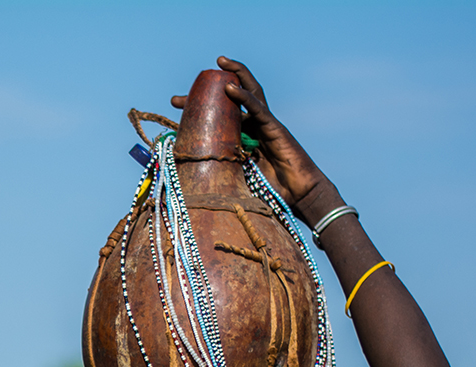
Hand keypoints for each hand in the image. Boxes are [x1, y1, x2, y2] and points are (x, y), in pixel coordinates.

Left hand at [170, 56, 334, 220]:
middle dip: (206, 95)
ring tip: (220, 62)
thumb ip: (222, 172)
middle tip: (176, 99)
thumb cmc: (273, 191)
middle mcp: (254, 127)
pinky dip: (243, 97)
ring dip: (235, 75)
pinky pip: (257, 109)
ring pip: (250, 93)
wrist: (301, 195)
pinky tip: (229, 87)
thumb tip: (193, 180)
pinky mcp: (275, 128)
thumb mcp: (238, 180)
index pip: (219, 120)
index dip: (198, 116)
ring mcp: (266, 124)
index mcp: (244, 138)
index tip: (174, 116)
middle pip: (231, 102)